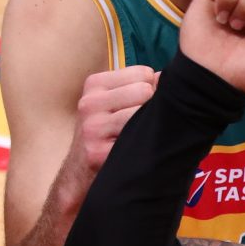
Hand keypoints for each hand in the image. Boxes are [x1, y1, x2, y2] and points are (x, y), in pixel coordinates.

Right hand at [70, 65, 160, 183]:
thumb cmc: (103, 133)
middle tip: (138, 123)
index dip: (150, 90)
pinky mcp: (99, 151)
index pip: (144, 73)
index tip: (138, 106)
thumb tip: (166, 78)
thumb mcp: (110, 102)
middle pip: (146, 90)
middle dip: (149, 106)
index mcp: (94, 85)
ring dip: (147, 126)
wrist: (77, 172)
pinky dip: (143, 144)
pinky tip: (133, 149)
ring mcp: (94, 127)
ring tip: (136, 136)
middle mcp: (90, 103)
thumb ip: (136, 86)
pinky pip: (138, 139)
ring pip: (144, 113)